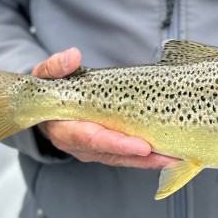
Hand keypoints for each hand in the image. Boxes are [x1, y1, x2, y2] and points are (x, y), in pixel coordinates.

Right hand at [32, 48, 174, 170]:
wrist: (42, 105)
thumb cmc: (48, 88)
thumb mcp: (46, 74)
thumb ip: (56, 66)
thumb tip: (73, 56)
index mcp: (63, 128)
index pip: (92, 139)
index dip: (116, 143)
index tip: (141, 146)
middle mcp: (79, 145)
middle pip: (112, 153)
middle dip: (140, 156)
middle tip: (167, 156)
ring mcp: (93, 150)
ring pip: (122, 158)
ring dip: (149, 160)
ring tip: (175, 158)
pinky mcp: (105, 149)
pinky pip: (126, 156)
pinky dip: (147, 158)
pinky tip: (169, 156)